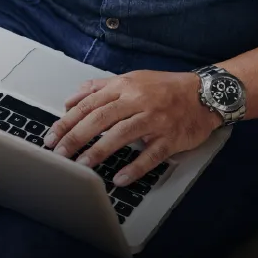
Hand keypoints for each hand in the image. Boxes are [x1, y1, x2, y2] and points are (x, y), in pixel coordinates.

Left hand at [44, 70, 221, 186]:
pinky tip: (119, 178)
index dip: (68, 120)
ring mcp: (155, 119)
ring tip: (82, 165)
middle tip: (60, 152)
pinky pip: (151, 154)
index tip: (52, 136)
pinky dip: (135, 167)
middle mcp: (137, 101)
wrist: (204, 94)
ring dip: (100, 151)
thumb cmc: (164, 88)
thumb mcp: (130, 79)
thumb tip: (71, 99)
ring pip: (122, 134)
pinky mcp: (171, 138)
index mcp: (125, 86)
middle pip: (101, 118)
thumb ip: (99, 88)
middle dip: (77, 136)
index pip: (89, 104)